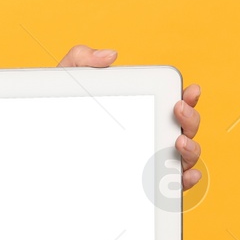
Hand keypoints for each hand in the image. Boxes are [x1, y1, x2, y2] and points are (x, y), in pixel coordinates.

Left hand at [56, 45, 203, 191]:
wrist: (48, 145)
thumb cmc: (67, 112)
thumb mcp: (69, 83)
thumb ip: (83, 60)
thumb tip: (109, 55)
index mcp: (147, 108)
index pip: (176, 101)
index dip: (189, 96)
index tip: (189, 90)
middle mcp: (157, 133)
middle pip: (188, 127)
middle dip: (190, 118)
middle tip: (178, 109)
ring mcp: (155, 159)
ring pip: (186, 156)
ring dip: (191, 149)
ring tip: (178, 141)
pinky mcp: (148, 183)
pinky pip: (174, 184)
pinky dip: (187, 179)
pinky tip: (185, 174)